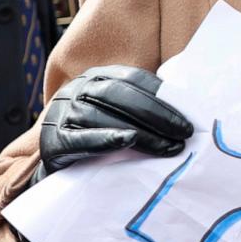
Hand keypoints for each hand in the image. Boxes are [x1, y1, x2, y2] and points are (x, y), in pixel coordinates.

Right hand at [38, 65, 193, 178]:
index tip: (189, 118)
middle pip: (120, 96)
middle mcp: (77, 89)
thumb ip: (144, 106)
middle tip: (185, 133)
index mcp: (97, 77)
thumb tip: (189, 110)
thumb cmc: (99, 135)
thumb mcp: (120, 113)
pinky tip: (128, 141)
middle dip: (157, 115)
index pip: (134, 79)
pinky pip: (80, 138)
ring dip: (141, 133)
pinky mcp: (51, 139)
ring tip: (169, 147)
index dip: (162, 96)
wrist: (57, 164)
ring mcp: (61, 112)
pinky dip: (105, 139)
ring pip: (104, 117)